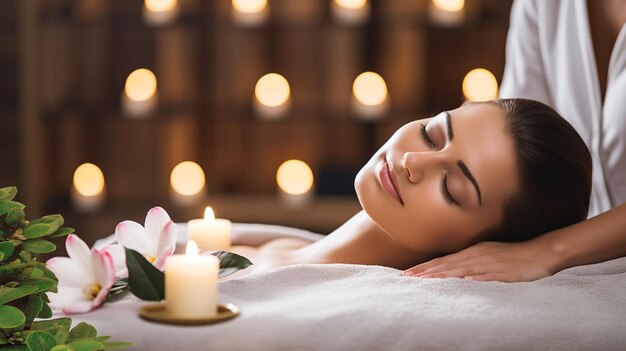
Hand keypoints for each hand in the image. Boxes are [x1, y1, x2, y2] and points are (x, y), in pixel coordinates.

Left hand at [401, 240, 556, 281]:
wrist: (540, 253)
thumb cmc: (514, 254)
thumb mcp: (488, 254)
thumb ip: (472, 263)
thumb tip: (456, 272)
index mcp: (473, 251)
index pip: (443, 260)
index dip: (425, 267)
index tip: (409, 273)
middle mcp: (476, 255)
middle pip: (446, 264)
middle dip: (425, 271)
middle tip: (406, 276)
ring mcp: (488, 264)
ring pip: (459, 270)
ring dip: (440, 274)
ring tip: (423, 279)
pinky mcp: (501, 273)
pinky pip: (482, 276)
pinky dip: (469, 278)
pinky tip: (458, 281)